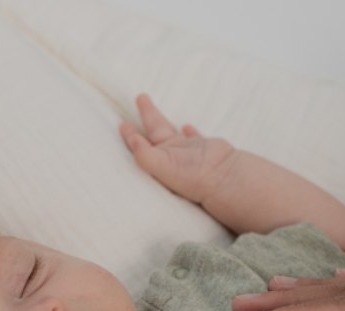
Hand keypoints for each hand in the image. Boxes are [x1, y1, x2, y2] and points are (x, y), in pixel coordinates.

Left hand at [119, 93, 234, 205]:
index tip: (122, 124)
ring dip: (161, 120)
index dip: (131, 136)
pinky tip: (186, 126)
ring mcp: (187, 152)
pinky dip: (189, 131)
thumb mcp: (162, 166)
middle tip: (140, 98)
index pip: (140, 146)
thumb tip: (132, 140)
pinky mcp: (203, 147)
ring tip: (154, 108)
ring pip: (170, 130)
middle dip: (146, 116)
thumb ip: (144, 154)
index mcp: (158, 163)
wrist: (222, 177)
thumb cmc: (190, 176)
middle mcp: (170, 157)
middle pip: (154, 132)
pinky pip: (193, 136)